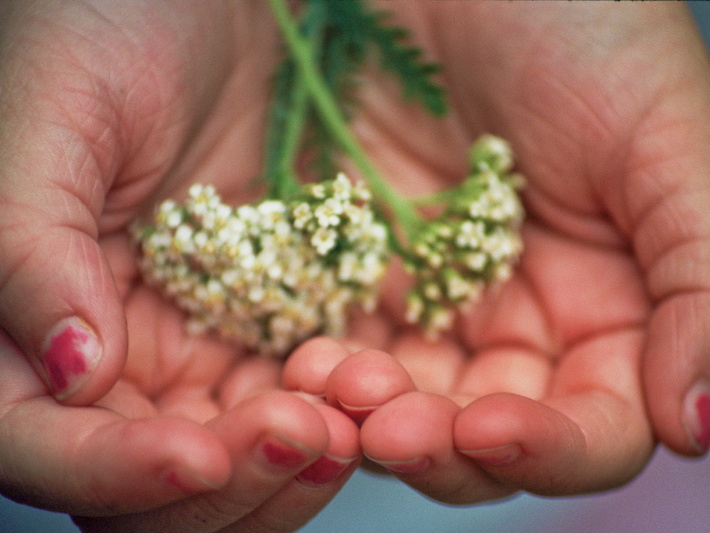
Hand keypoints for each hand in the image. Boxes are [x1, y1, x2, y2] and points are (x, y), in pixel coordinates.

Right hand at [0, 1, 358, 528]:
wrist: (213, 5)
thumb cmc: (105, 31)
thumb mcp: (53, 118)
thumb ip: (31, 250)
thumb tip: (67, 373)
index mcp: (31, 320)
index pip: (47, 444)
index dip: (113, 469)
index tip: (197, 450)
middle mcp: (112, 357)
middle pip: (150, 484)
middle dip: (223, 481)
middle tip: (298, 433)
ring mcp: (195, 350)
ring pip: (231, 464)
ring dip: (286, 467)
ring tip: (344, 428)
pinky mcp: (268, 327)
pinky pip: (300, 405)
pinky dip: (333, 417)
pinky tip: (370, 392)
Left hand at [285, 0, 709, 502]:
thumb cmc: (569, 25)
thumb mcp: (660, 134)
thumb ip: (700, 278)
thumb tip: (701, 424)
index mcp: (610, 306)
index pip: (595, 424)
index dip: (552, 446)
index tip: (495, 429)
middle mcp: (521, 323)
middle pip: (490, 438)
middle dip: (444, 447)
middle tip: (393, 429)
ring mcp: (434, 308)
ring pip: (410, 412)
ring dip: (375, 421)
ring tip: (336, 389)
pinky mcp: (359, 282)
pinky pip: (343, 355)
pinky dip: (326, 377)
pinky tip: (305, 363)